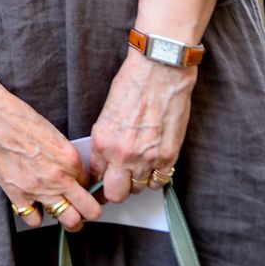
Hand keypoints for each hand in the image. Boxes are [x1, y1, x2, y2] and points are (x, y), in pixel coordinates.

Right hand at [0, 85, 101, 231]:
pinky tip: (31, 203)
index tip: (79, 186)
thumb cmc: (14, 115)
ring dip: (68, 218)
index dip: (84, 185)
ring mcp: (39, 188)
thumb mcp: (50, 132)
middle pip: (90, 210)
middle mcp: (59, 176)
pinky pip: (35, 220)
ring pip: (70, 221)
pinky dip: (34, 214)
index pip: (89, 183)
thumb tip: (67, 169)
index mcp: (69, 158)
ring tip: (60, 211)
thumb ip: (63, 155)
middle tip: (81, 207)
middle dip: (88, 211)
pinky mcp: (17, 194)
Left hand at [89, 53, 195, 202]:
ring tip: (138, 168)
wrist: (159, 71)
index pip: (96, 176)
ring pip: (139, 189)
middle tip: (118, 182)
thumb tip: (105, 160)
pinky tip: (153, 167)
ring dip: (137, 182)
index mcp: (102, 141)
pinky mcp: (168, 157)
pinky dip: (156, 178)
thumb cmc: (132, 85)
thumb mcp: (107, 113)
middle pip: (115, 193)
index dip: (99, 180)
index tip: (103, 180)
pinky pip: (160, 182)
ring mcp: (147, 158)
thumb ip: (106, 140)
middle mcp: (122, 154)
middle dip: (115, 190)